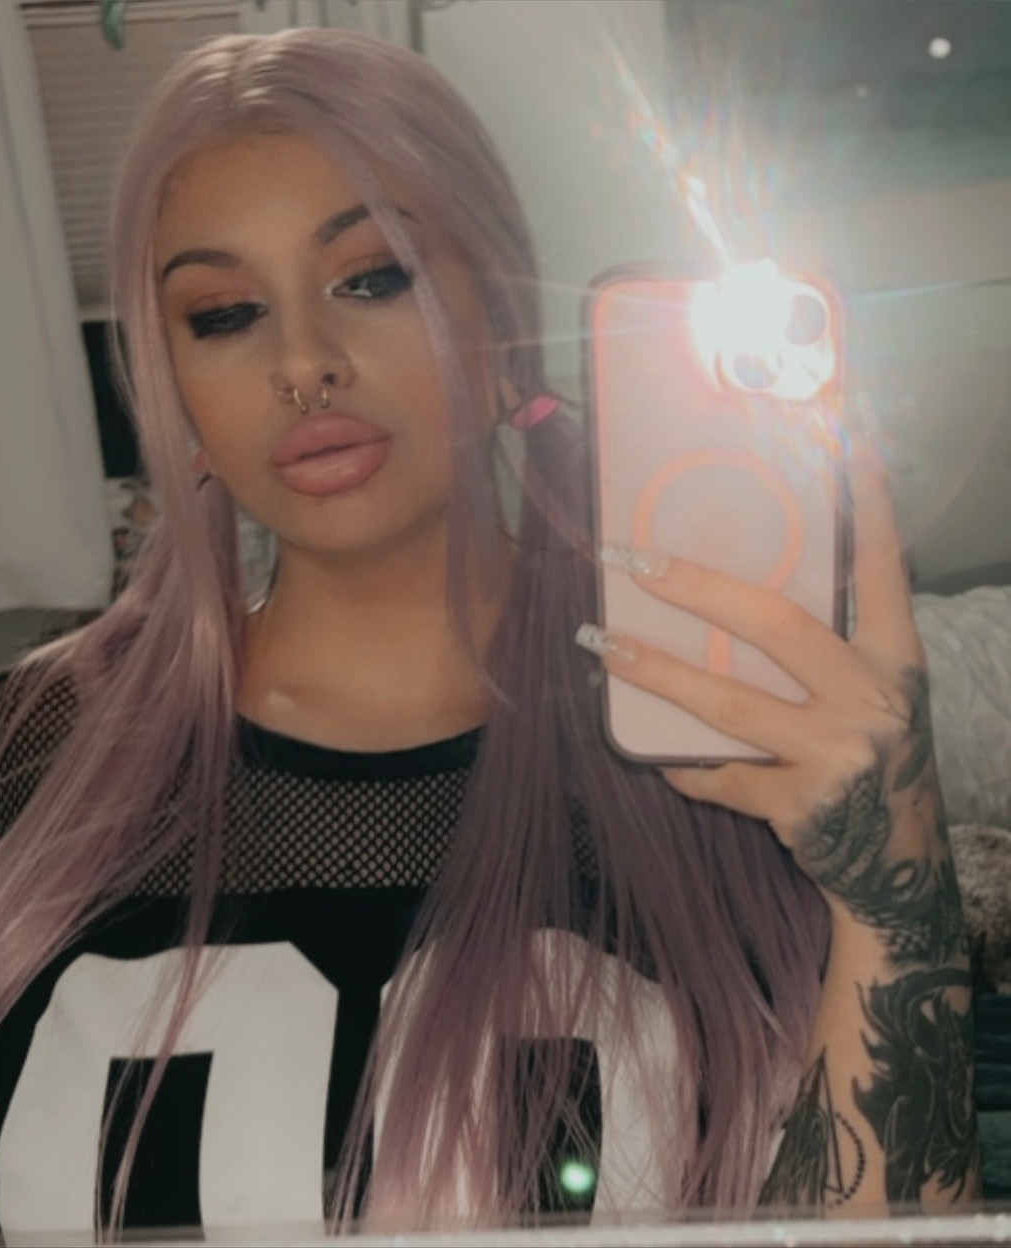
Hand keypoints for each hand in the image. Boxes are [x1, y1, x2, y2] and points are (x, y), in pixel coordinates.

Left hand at [578, 441, 957, 952]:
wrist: (898, 868)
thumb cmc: (873, 763)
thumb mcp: (873, 698)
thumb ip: (831, 652)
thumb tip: (740, 595)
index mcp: (895, 661)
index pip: (880, 568)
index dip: (864, 507)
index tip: (845, 443)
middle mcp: (873, 700)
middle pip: (777, 623)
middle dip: (699, 587)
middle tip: (635, 560)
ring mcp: (839, 755)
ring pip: (730, 702)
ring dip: (658, 671)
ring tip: (601, 644)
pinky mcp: (801, 807)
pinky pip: (720, 777)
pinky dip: (683, 766)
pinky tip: (654, 756)